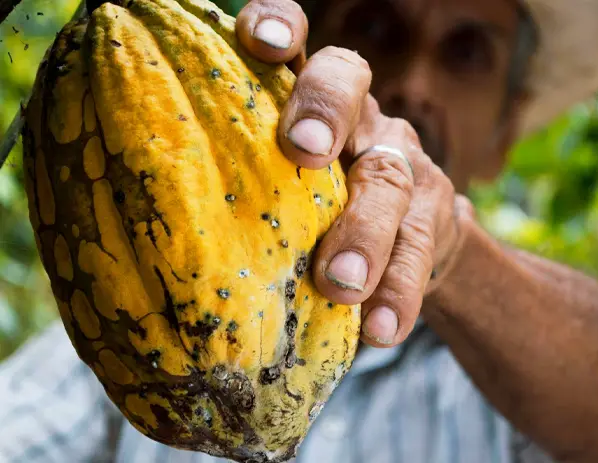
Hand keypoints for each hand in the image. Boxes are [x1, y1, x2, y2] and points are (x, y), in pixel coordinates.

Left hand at [236, 0, 472, 347]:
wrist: (412, 240)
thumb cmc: (315, 212)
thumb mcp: (279, 185)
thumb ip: (241, 182)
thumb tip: (134, 227)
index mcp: (308, 99)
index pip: (298, 40)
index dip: (280, 25)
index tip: (258, 41)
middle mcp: (359, 117)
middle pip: (349, 85)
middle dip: (325, 110)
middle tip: (303, 151)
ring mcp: (402, 162)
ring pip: (389, 178)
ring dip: (365, 232)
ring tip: (341, 284)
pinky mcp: (434, 216)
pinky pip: (420, 250)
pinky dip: (399, 292)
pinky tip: (381, 329)